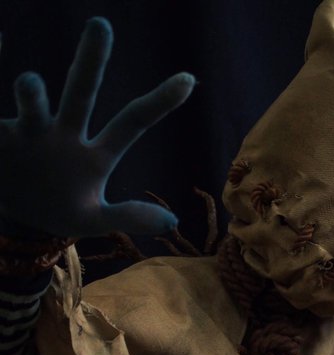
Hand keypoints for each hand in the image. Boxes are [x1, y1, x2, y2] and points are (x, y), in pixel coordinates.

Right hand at [0, 18, 194, 238]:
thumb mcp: (94, 220)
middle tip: (101, 26)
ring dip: (31, 95)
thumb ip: (129, 217)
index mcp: (94, 154)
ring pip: (32, 105)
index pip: (132, 123)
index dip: (158, 104)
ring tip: (30, 85)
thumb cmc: (59, 209)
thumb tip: (172, 221)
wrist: (14, 214)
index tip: (190, 79)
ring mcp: (30, 131)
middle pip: (80, 94)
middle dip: (90, 63)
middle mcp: (64, 133)